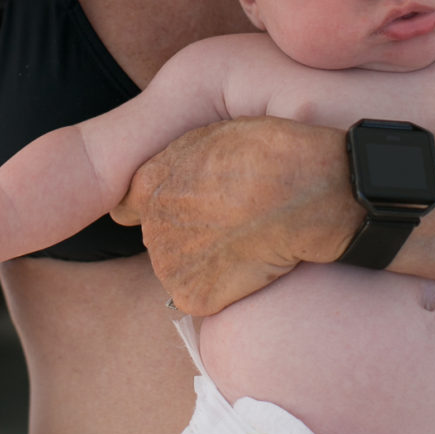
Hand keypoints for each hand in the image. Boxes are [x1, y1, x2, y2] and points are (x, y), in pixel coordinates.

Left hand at [111, 117, 358, 313]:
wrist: (303, 188)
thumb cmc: (269, 152)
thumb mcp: (213, 135)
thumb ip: (179, 161)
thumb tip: (166, 182)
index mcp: (149, 183)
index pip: (131, 207)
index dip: (166, 208)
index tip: (195, 208)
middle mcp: (150, 224)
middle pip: (160, 239)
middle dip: (189, 234)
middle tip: (233, 222)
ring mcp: (168, 263)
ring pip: (180, 269)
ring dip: (206, 263)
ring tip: (246, 241)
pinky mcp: (193, 296)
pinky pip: (202, 298)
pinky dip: (224, 290)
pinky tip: (251, 266)